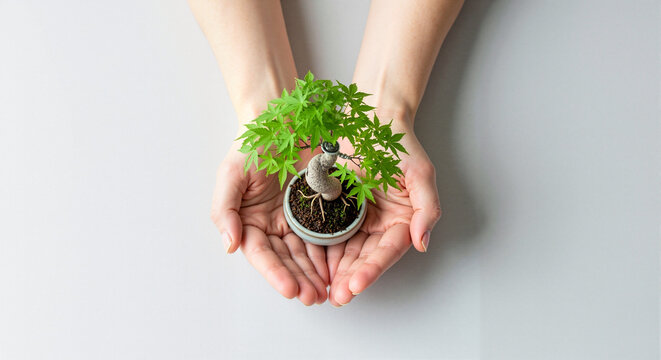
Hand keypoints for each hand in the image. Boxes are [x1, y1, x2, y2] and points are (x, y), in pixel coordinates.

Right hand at [210, 143, 328, 304]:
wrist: (283, 120)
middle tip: (314, 297)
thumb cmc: (253, 145)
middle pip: (287, 260)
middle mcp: (274, 226)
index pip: (262, 254)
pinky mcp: (319, 212)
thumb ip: (224, 210)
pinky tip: (341, 268)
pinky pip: (327, 235)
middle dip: (300, 280)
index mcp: (250, 222)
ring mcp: (298, 220)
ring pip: (308, 254)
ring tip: (328, 291)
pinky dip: (332, 253)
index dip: (275, 273)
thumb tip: (229, 245)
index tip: (290, 289)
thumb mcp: (231, 174)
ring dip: (316, 274)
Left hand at [326, 121, 441, 305]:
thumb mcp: (421, 174)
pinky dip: (321, 250)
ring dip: (336, 272)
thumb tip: (422, 242)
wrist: (372, 123)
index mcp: (402, 221)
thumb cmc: (399, 146)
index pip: (388, 251)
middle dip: (352, 278)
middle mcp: (380, 225)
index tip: (357, 284)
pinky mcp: (338, 212)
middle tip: (337, 296)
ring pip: (346, 252)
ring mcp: (357, 220)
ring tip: (323, 289)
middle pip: (366, 258)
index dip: (374, 270)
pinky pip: (328, 233)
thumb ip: (427, 209)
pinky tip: (312, 265)